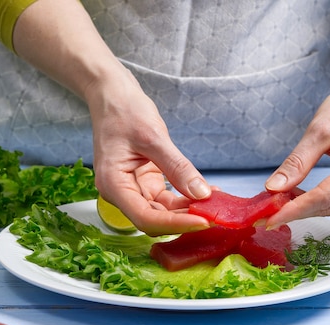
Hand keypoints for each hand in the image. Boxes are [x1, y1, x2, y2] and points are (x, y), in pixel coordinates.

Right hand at [87, 71, 211, 235]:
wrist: (113, 96)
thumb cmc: (124, 111)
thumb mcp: (154, 137)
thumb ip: (178, 167)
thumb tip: (201, 194)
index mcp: (113, 185)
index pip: (146, 218)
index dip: (175, 224)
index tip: (204, 221)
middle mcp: (120, 193)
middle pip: (154, 220)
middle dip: (184, 220)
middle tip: (217, 216)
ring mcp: (133, 189)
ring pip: (162, 212)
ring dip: (188, 211)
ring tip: (216, 205)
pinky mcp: (145, 183)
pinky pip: (166, 199)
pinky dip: (185, 199)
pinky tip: (205, 194)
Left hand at [263, 68, 329, 227]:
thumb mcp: (318, 131)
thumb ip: (296, 163)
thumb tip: (273, 188)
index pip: (323, 198)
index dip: (293, 210)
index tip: (269, 220)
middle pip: (329, 206)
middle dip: (297, 211)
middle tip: (267, 213)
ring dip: (306, 207)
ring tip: (280, 203)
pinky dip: (318, 200)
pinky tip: (299, 195)